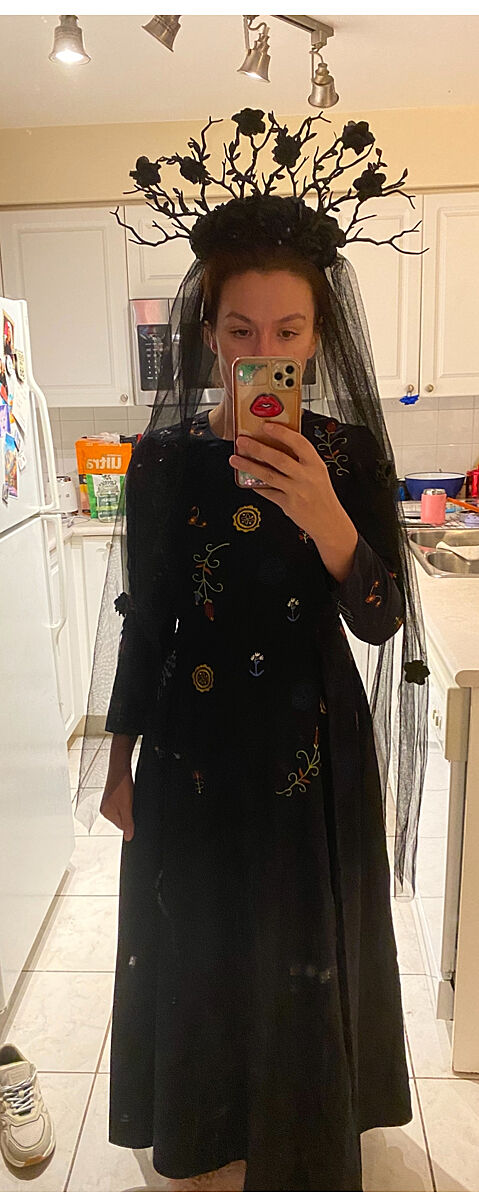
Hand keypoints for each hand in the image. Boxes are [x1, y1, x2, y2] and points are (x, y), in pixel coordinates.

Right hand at [100, 770, 134, 840]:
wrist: (120, 766)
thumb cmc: (121, 785)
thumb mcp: (127, 807)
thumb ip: (128, 823)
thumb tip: (128, 838)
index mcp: (106, 813)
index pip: (121, 826)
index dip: (130, 821)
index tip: (133, 812)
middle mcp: (105, 808)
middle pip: (122, 818)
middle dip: (129, 812)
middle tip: (131, 802)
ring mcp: (108, 801)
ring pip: (123, 809)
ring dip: (129, 805)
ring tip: (129, 796)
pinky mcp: (113, 794)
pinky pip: (122, 802)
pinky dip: (127, 799)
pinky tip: (129, 793)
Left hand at [228, 419, 339, 539]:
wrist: (329, 521)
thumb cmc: (322, 495)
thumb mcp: (318, 472)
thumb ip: (302, 460)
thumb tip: (279, 443)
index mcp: (315, 464)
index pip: (299, 443)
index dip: (282, 433)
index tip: (267, 426)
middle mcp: (306, 476)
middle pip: (279, 458)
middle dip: (257, 448)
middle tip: (242, 441)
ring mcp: (296, 491)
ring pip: (268, 475)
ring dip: (249, 466)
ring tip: (235, 459)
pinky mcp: (288, 504)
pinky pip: (268, 492)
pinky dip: (256, 485)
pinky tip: (247, 480)